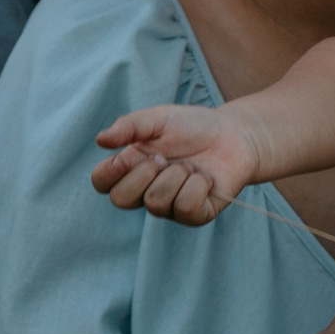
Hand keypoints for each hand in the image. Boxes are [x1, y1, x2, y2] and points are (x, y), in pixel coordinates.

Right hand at [91, 104, 263, 224]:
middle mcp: (146, 191)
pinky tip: (205, 178)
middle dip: (143, 174)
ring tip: (190, 165)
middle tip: (163, 157)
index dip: (106, 175)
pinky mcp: (195, 215)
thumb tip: (100, 140)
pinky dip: (197, 187)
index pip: (102, 184)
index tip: (122, 158)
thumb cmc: (193, 127)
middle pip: (122, 200)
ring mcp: (170, 206)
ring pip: (156, 203)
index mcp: (131, 167)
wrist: (234, 134)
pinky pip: (185, 208)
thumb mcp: (159, 118)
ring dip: (175, 176)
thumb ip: (130, 126)